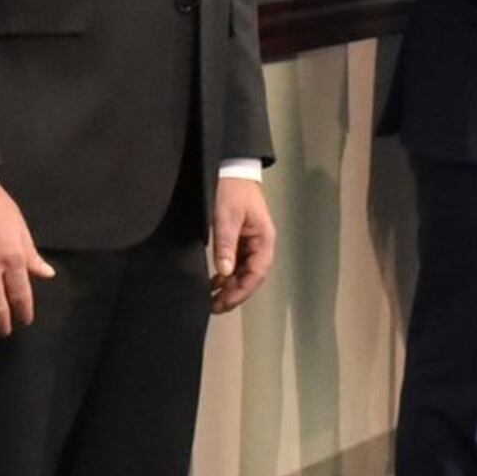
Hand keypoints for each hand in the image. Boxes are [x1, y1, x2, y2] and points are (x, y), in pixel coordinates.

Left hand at [208, 177, 275, 314]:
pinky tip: (214, 283)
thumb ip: (226, 245)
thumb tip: (224, 273)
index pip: (257, 273)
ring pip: (243, 272)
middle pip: (251, 276)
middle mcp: (261, 244)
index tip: (225, 302)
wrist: (230, 168)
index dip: (241, 290)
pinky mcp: (240, 239)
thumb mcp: (227, 217)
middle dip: (234, 293)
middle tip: (214, 307)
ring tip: (212, 300)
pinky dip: (225, 275)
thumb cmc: (232, 189)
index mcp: (264, 239)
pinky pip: (236, 263)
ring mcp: (251, 242)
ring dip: (229, 286)